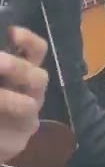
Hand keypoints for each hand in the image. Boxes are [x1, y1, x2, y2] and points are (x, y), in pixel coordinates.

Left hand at [0, 26, 48, 163]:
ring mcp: (30, 112)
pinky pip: (23, 125)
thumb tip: (3, 58)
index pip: (36, 51)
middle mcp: (30, 89)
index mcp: (21, 71)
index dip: (29, 41)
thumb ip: (4, 63)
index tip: (12, 33)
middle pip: (38, 76)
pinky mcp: (24, 133)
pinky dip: (7, 122)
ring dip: (8, 99)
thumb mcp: (1, 77)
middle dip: (16, 69)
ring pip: (32, 103)